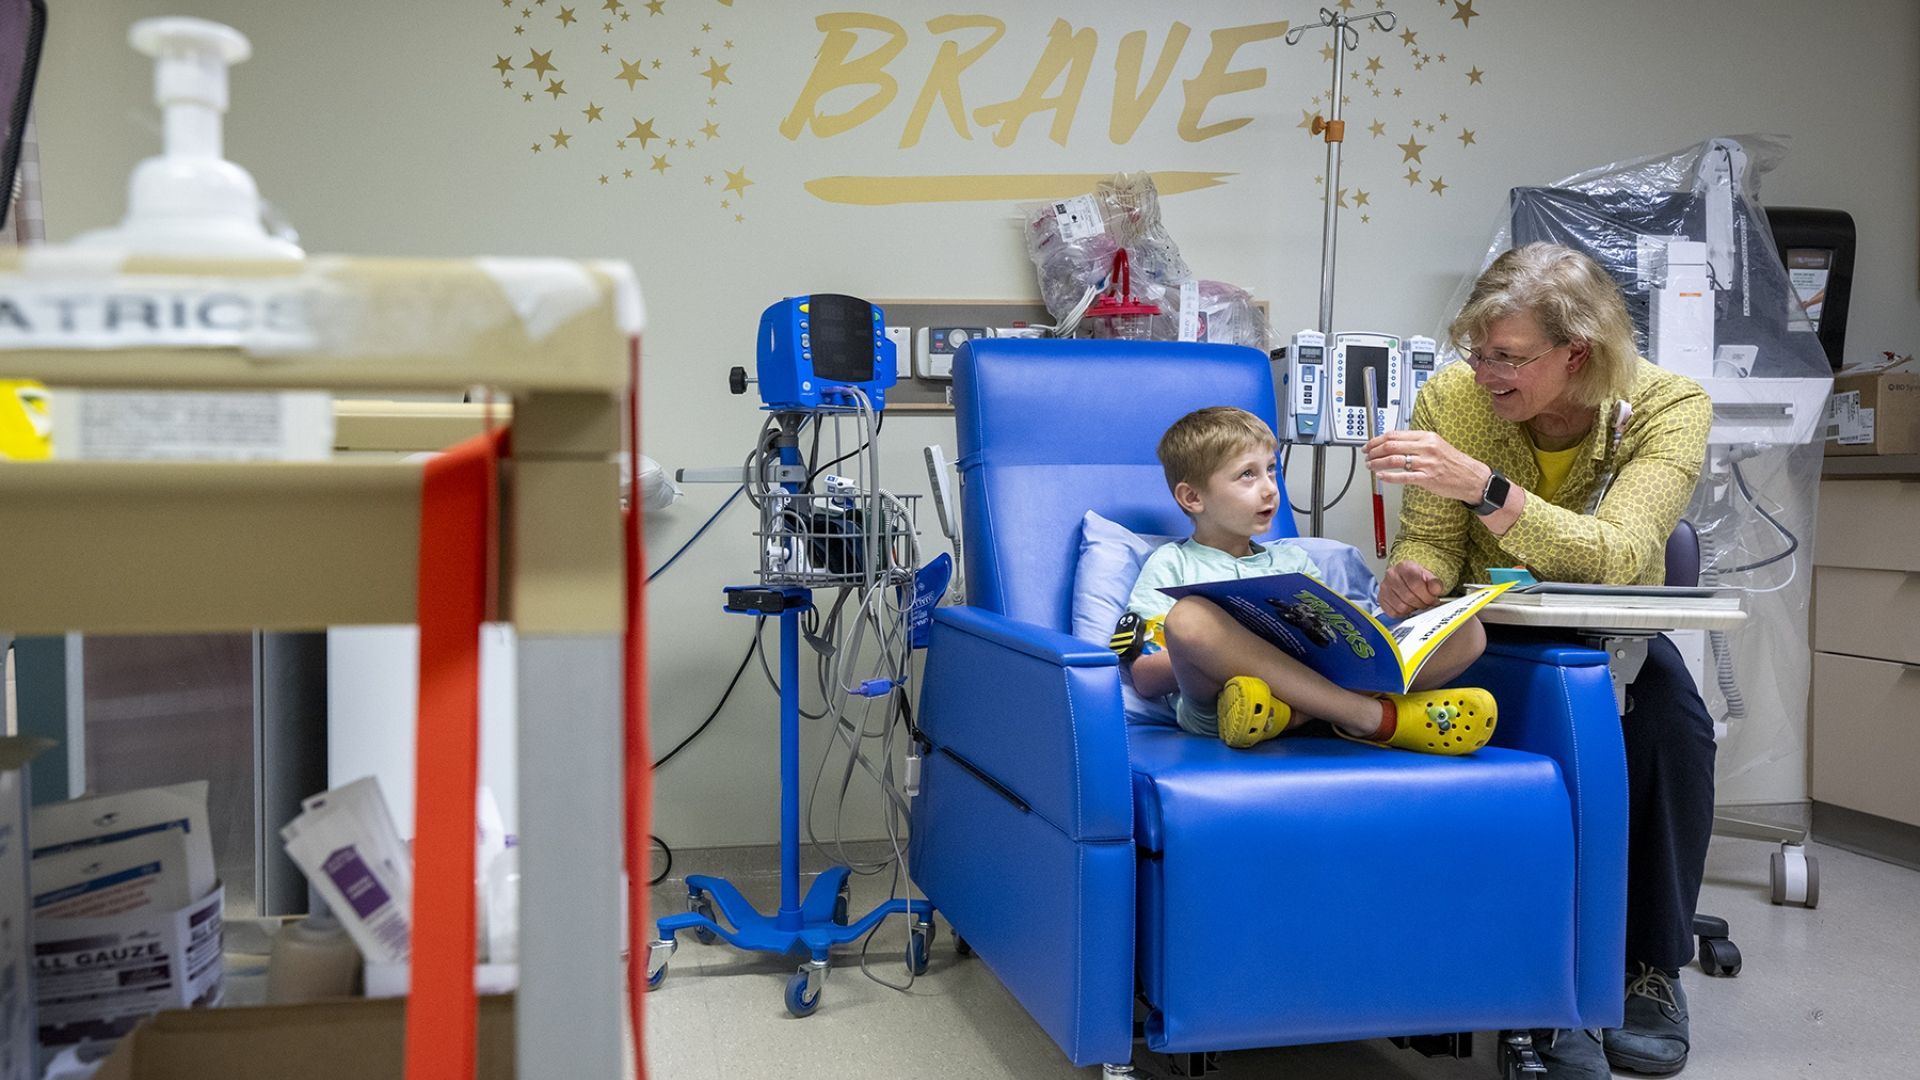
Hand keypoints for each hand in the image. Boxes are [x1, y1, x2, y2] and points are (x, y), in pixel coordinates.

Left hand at [1364, 429, 1490, 503]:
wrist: (1472, 477)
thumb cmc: (1454, 462)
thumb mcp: (1436, 445)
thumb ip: (1416, 443)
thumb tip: (1394, 443)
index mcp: (1426, 437)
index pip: (1395, 435)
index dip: (1377, 440)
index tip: (1369, 444)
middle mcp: (1426, 447)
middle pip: (1391, 445)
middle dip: (1374, 451)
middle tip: (1366, 455)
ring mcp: (1427, 463)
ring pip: (1394, 460)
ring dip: (1377, 463)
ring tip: (1370, 466)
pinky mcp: (1427, 478)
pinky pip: (1403, 476)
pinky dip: (1389, 476)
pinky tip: (1381, 475)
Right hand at [1381, 560, 1444, 618]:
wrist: (1406, 578)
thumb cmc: (1417, 578)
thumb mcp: (1429, 576)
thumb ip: (1434, 583)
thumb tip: (1436, 590)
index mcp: (1404, 567)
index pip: (1416, 584)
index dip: (1427, 596)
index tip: (1433, 599)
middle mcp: (1391, 575)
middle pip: (1408, 597)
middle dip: (1422, 603)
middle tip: (1427, 603)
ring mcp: (1384, 588)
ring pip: (1401, 607)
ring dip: (1412, 609)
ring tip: (1417, 604)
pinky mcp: (1381, 599)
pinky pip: (1393, 612)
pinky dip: (1403, 613)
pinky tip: (1407, 607)